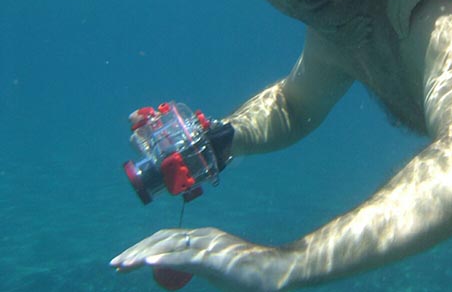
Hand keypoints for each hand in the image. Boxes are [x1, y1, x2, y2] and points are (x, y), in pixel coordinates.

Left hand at [110, 227, 293, 291]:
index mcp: (203, 238)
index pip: (166, 238)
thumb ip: (197, 268)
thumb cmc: (249, 275)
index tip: (123, 262)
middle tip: (114, 264)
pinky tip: (147, 263)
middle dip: (135, 250)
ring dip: (142, 254)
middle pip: (162, 238)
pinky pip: (186, 258)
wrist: (276, 273)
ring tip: (123, 264)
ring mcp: (209, 245)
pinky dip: (165, 258)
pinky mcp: (215, 258)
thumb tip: (177, 271)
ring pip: (169, 245)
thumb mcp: (215, 270)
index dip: (142, 247)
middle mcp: (204, 236)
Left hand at [387, 0, 444, 37]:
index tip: (396, 26)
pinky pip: (402, 16)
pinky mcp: (406, 0)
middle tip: (399, 34)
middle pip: (391, 12)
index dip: (393, 17)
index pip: (390, 6)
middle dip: (394, 24)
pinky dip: (403, 25)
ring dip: (398, 27)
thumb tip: (408, 4)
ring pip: (395, 16)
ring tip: (403, 35)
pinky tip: (406, 32)